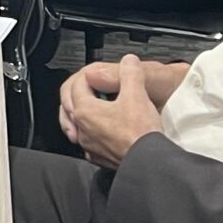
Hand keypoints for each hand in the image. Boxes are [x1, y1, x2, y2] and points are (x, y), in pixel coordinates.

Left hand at [57, 54, 170, 168]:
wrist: (149, 161)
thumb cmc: (140, 132)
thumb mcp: (136, 93)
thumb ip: (130, 72)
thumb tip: (128, 61)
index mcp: (84, 110)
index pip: (78, 84)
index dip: (90, 75)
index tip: (103, 74)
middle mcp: (81, 129)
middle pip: (74, 104)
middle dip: (84, 93)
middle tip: (96, 88)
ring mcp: (89, 145)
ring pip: (80, 125)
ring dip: (88, 115)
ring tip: (100, 108)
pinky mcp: (100, 158)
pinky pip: (92, 142)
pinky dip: (96, 133)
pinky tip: (108, 131)